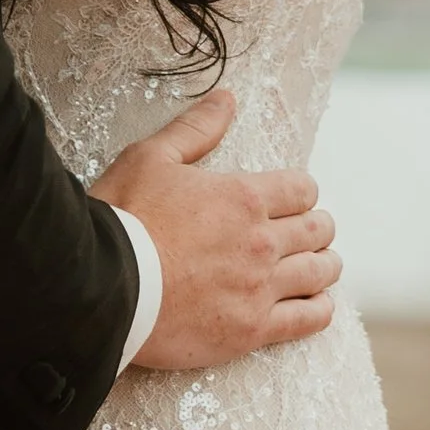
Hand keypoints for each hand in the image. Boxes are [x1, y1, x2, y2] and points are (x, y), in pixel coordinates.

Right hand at [93, 90, 339, 369]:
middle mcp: (261, 241)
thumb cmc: (123, 217)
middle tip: (313, 231)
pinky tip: (318, 304)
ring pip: (318, 273)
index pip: (301, 189)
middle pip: (317, 230)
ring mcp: (259, 288)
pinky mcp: (251, 330)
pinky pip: (306, 320)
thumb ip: (195, 129)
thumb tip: (226, 99)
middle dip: (319, 226)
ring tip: (322, 266)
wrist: (103, 287)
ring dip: (325, 265)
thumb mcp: (152, 158)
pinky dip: (319, 310)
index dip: (302, 191)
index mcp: (243, 197)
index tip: (295, 198)